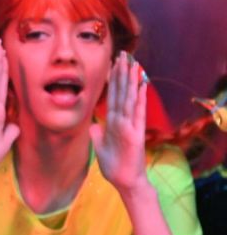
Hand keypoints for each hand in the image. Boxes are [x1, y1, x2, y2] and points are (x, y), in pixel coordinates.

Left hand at [90, 52, 148, 192]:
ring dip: (132, 80)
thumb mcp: (100, 145)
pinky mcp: (135, 134)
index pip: (113, 96)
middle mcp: (123, 120)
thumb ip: (97, 134)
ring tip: (134, 63)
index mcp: (113, 122)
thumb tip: (93, 126)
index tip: (113, 63)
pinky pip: (137, 113)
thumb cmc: (114, 164)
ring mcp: (130, 125)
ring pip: (130, 98)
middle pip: (122, 92)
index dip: (113, 80)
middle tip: (124, 53)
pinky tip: (142, 85)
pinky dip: (139, 98)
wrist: (124, 180)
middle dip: (123, 73)